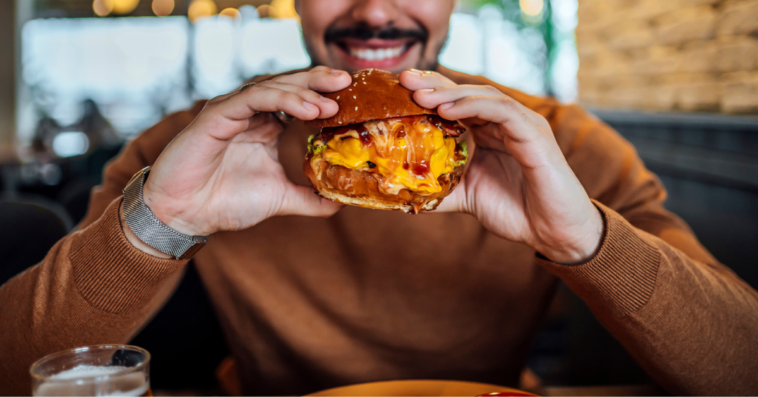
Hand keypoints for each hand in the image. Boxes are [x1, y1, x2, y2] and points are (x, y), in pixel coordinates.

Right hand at [136, 67, 350, 238]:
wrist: (185, 215)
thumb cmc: (224, 202)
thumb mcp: (280, 199)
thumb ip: (309, 199)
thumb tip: (340, 203)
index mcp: (265, 126)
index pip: (300, 100)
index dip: (325, 94)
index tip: (355, 98)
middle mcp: (250, 113)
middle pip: (290, 85)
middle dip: (319, 81)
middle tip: (348, 82)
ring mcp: (233, 110)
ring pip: (273, 87)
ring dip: (304, 90)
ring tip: (331, 100)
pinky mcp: (217, 115)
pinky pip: (252, 98)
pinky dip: (281, 99)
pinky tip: (307, 108)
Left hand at [401, 70, 602, 263]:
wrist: (553, 233)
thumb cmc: (516, 212)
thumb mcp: (466, 198)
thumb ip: (440, 190)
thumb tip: (402, 193)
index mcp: (490, 132)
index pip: (457, 103)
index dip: (429, 93)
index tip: (399, 89)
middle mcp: (506, 123)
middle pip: (467, 93)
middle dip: (434, 84)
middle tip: (404, 80)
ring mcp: (523, 125)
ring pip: (483, 96)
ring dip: (450, 93)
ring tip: (421, 96)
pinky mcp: (535, 135)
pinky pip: (502, 111)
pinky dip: (473, 106)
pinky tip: (447, 110)